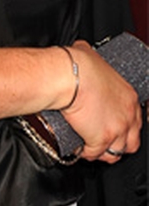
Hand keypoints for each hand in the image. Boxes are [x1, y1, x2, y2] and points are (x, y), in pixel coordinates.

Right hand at [62, 40, 141, 161]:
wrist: (70, 77)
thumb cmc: (79, 65)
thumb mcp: (91, 56)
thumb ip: (91, 57)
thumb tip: (81, 51)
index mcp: (128, 97)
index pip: (135, 120)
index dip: (123, 126)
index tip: (112, 126)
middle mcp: (128, 115)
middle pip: (131, 142)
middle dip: (118, 144)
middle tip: (104, 142)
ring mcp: (117, 129)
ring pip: (116, 153)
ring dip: (103, 152)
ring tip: (91, 149)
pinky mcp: (101, 139)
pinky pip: (95, 154)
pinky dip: (86, 154)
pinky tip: (79, 150)